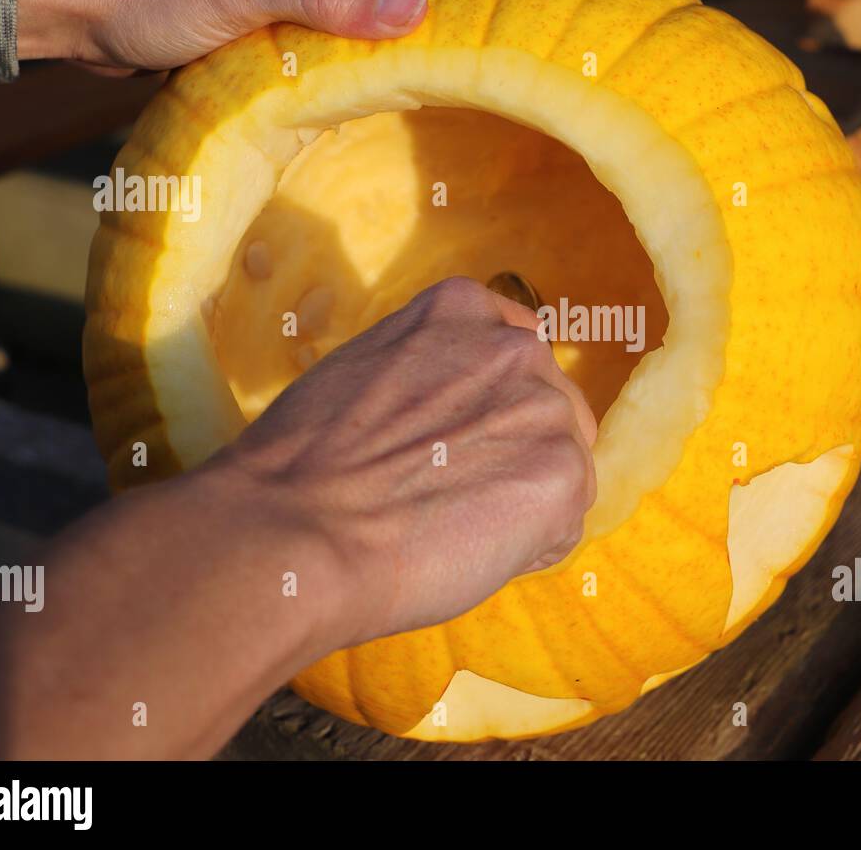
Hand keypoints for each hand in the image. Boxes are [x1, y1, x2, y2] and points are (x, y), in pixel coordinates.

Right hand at [211, 277, 598, 648]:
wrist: (296, 530)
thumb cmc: (302, 465)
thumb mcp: (367, 368)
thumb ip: (433, 372)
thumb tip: (463, 413)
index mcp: (463, 308)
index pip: (511, 358)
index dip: (485, 410)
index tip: (452, 442)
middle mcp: (516, 347)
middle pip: (547, 410)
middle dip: (511, 453)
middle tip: (448, 496)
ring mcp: (546, 409)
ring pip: (560, 467)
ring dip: (520, 502)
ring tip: (449, 526)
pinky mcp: (564, 476)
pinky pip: (562, 524)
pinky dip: (525, 548)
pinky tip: (465, 552)